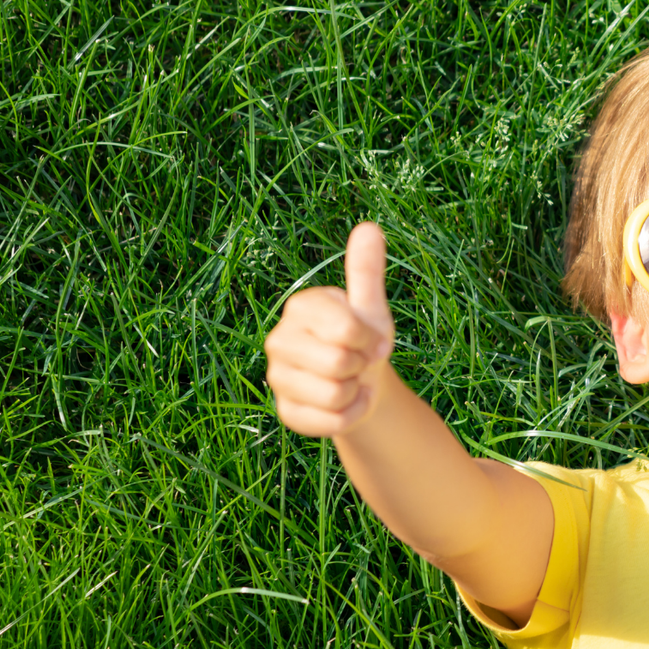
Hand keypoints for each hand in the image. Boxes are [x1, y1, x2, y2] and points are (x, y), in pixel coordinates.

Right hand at [264, 222, 396, 436]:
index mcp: (301, 308)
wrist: (362, 383)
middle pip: (340, 364)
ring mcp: (278, 377)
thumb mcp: (370, 306)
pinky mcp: (286, 411)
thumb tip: (369, 226)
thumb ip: (366, 271)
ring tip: (350, 380)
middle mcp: (280, 340)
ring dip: (356, 391)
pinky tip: (345, 403)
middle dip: (362, 366)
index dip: (370, 340)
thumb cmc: (364, 339)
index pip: (347, 330)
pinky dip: (350, 415)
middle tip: (359, 361)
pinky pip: (332, 421)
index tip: (370, 339)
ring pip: (336, 394)